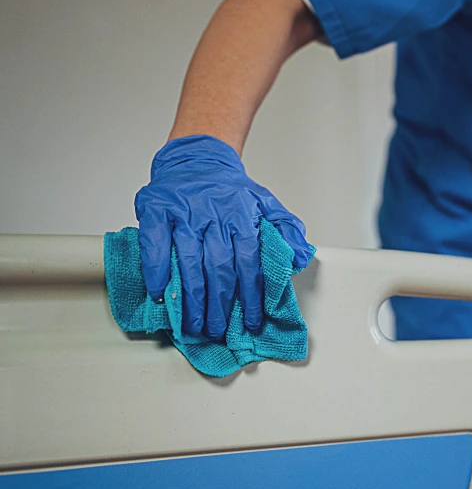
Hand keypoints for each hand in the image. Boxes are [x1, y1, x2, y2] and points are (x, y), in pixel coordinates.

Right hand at [134, 135, 311, 337]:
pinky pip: (154, 246)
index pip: (249, 261)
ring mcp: (183, 213)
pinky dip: (157, 272)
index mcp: (241, 215)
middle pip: (218, 267)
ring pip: (188, 262)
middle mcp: (213, 214)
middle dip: (221, 304)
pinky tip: (160, 295)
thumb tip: (301, 256)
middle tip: (219, 329)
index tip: (251, 319)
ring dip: (191, 298)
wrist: (197, 158)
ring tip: (194, 324)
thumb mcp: (265, 202)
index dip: (251, 294)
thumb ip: (286, 228)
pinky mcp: (155, 210)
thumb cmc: (230, 189)